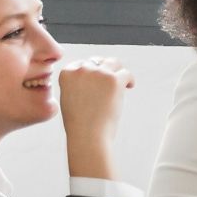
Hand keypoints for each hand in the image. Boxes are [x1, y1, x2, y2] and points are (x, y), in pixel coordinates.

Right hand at [58, 58, 134, 181]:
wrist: (87, 135)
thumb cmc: (79, 123)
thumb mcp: (69, 98)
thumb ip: (77, 84)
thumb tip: (93, 74)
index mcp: (67, 74)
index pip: (82, 64)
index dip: (92, 71)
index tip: (97, 80)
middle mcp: (81, 70)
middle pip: (98, 61)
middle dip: (104, 70)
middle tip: (110, 82)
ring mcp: (98, 73)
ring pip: (113, 63)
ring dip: (118, 70)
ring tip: (122, 81)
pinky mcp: (114, 80)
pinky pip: (125, 73)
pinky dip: (129, 79)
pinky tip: (130, 86)